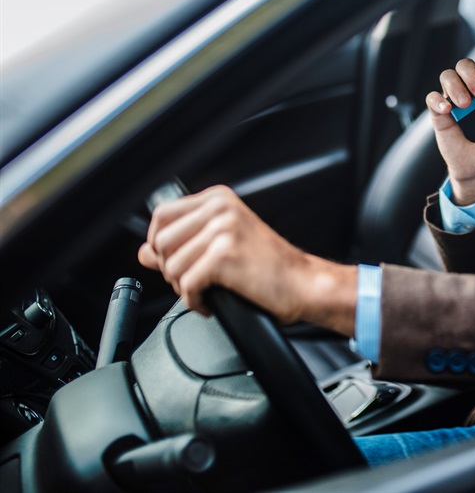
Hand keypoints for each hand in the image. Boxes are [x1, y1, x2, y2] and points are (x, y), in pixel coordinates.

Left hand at [138, 185, 355, 332]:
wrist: (304, 284)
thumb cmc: (270, 267)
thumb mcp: (223, 246)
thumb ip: (181, 245)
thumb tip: (143, 252)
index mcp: (219, 200)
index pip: (162, 216)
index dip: (159, 244)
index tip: (175, 261)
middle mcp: (221, 209)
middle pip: (161, 242)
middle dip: (170, 270)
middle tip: (195, 281)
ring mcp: (223, 230)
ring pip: (171, 266)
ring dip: (184, 288)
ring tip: (207, 292)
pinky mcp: (225, 255)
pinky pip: (186, 285)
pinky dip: (195, 302)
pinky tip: (211, 302)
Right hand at [425, 53, 474, 204]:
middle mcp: (471, 87)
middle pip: (466, 65)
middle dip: (474, 75)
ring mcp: (454, 98)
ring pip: (447, 76)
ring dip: (457, 86)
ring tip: (467, 104)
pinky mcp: (439, 113)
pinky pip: (432, 97)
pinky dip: (438, 100)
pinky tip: (448, 109)